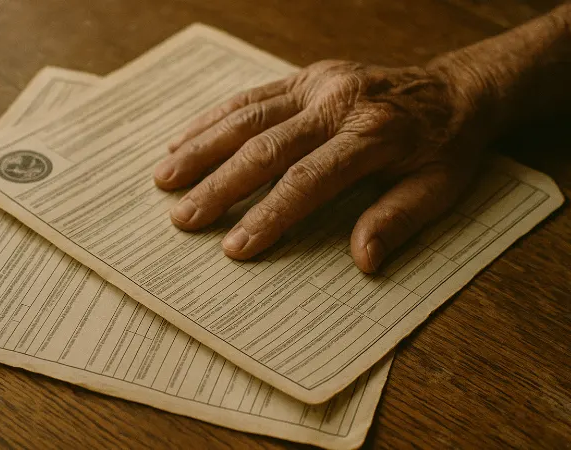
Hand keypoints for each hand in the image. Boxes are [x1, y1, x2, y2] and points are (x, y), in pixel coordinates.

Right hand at [154, 60, 489, 272]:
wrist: (453, 89)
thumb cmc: (445, 147)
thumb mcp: (439, 189)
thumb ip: (398, 220)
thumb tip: (362, 261)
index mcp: (373, 135)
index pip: (309, 179)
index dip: (270, 214)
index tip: (235, 248)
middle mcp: (338, 103)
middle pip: (267, 147)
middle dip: (220, 185)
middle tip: (183, 218)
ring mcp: (317, 83)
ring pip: (248, 116)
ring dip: (201, 147)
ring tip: (164, 178)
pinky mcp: (304, 76)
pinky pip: (250, 95)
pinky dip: (212, 118)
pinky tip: (181, 138)